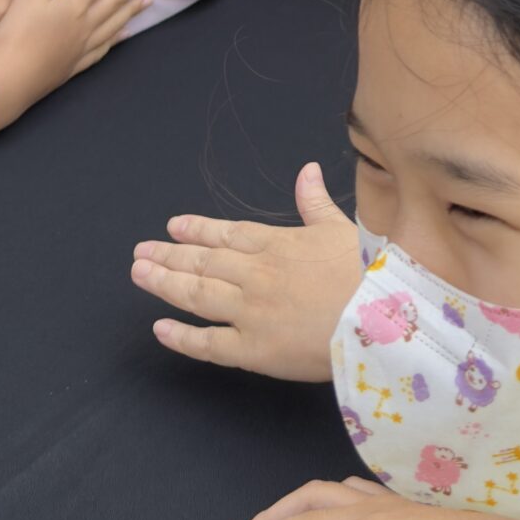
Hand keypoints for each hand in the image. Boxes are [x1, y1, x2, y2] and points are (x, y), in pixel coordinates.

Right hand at [0, 0, 158, 128]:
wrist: (10, 79)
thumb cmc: (17, 32)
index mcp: (76, 3)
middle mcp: (87, 24)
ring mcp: (83, 46)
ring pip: (116, 23)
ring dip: (132, 9)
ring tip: (148, 1)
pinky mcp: (76, 64)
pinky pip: (105, 48)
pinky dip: (117, 38)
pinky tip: (123, 35)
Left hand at [132, 161, 357, 379]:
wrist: (379, 318)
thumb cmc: (367, 273)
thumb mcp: (340, 228)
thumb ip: (315, 202)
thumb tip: (306, 170)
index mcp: (275, 244)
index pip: (226, 234)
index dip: (197, 229)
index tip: (173, 226)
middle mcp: (254, 274)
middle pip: (202, 262)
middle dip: (169, 256)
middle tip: (140, 252)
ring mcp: (249, 312)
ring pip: (197, 295)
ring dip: (165, 283)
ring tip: (140, 274)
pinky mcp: (252, 350)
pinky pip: (208, 343)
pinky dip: (182, 337)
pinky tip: (161, 329)